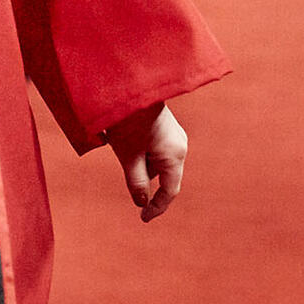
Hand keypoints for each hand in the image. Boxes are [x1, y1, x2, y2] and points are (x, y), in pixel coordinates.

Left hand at [106, 103, 185, 222]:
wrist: (132, 85)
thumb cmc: (129, 121)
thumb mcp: (129, 156)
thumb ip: (136, 183)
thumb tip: (141, 202)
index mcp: (175, 156)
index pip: (169, 191)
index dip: (156, 207)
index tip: (143, 218)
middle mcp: (180, 145)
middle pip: (164, 176)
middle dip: (147, 182)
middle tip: (129, 181)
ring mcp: (175, 135)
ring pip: (158, 162)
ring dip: (143, 166)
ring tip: (123, 148)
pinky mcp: (167, 127)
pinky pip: (157, 150)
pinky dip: (144, 154)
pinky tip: (128, 141)